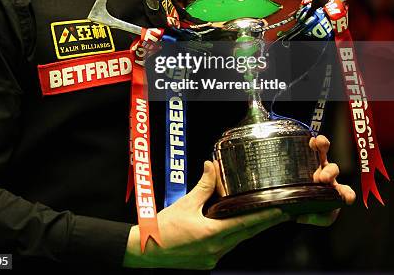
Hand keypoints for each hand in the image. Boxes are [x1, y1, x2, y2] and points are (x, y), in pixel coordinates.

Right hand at [123, 160, 288, 269]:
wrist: (146, 250)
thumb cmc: (164, 227)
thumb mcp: (185, 203)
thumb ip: (203, 186)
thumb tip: (212, 166)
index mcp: (212, 233)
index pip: (246, 223)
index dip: (265, 217)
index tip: (281, 211)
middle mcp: (216, 249)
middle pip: (246, 234)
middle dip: (263, 223)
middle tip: (281, 213)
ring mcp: (212, 258)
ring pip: (237, 241)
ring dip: (248, 230)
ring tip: (261, 218)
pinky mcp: (206, 262)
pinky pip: (226, 247)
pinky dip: (233, 236)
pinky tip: (235, 227)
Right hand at [296, 134, 355, 225]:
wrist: (298, 200)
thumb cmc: (313, 209)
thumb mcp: (318, 217)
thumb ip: (314, 218)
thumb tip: (302, 217)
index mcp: (335, 193)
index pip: (346, 192)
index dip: (347, 194)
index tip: (346, 198)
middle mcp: (329, 178)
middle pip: (333, 170)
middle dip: (329, 173)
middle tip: (321, 178)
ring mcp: (318, 167)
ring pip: (323, 155)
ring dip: (322, 150)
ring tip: (316, 145)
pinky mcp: (308, 158)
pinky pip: (314, 148)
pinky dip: (315, 142)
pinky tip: (312, 139)